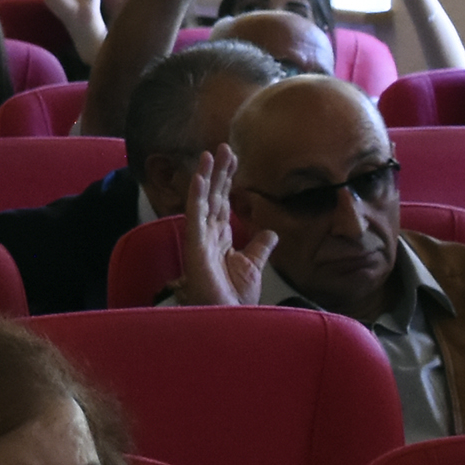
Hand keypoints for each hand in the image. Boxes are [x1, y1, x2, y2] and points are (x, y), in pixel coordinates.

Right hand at [176, 147, 275, 306]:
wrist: (229, 318)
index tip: (234, 157)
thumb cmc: (235, 297)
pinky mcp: (194, 245)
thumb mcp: (254, 266)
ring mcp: (199, 238)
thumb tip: (270, 231)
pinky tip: (199, 177)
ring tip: (210, 153)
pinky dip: (196, 195)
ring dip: (205, 176)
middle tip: (225, 147)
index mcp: (220, 237)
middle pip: (213, 196)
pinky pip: (194, 216)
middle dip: (219, 172)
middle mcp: (207, 234)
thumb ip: (259, 246)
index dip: (228, 180)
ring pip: (202, 200)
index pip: (223, 201)